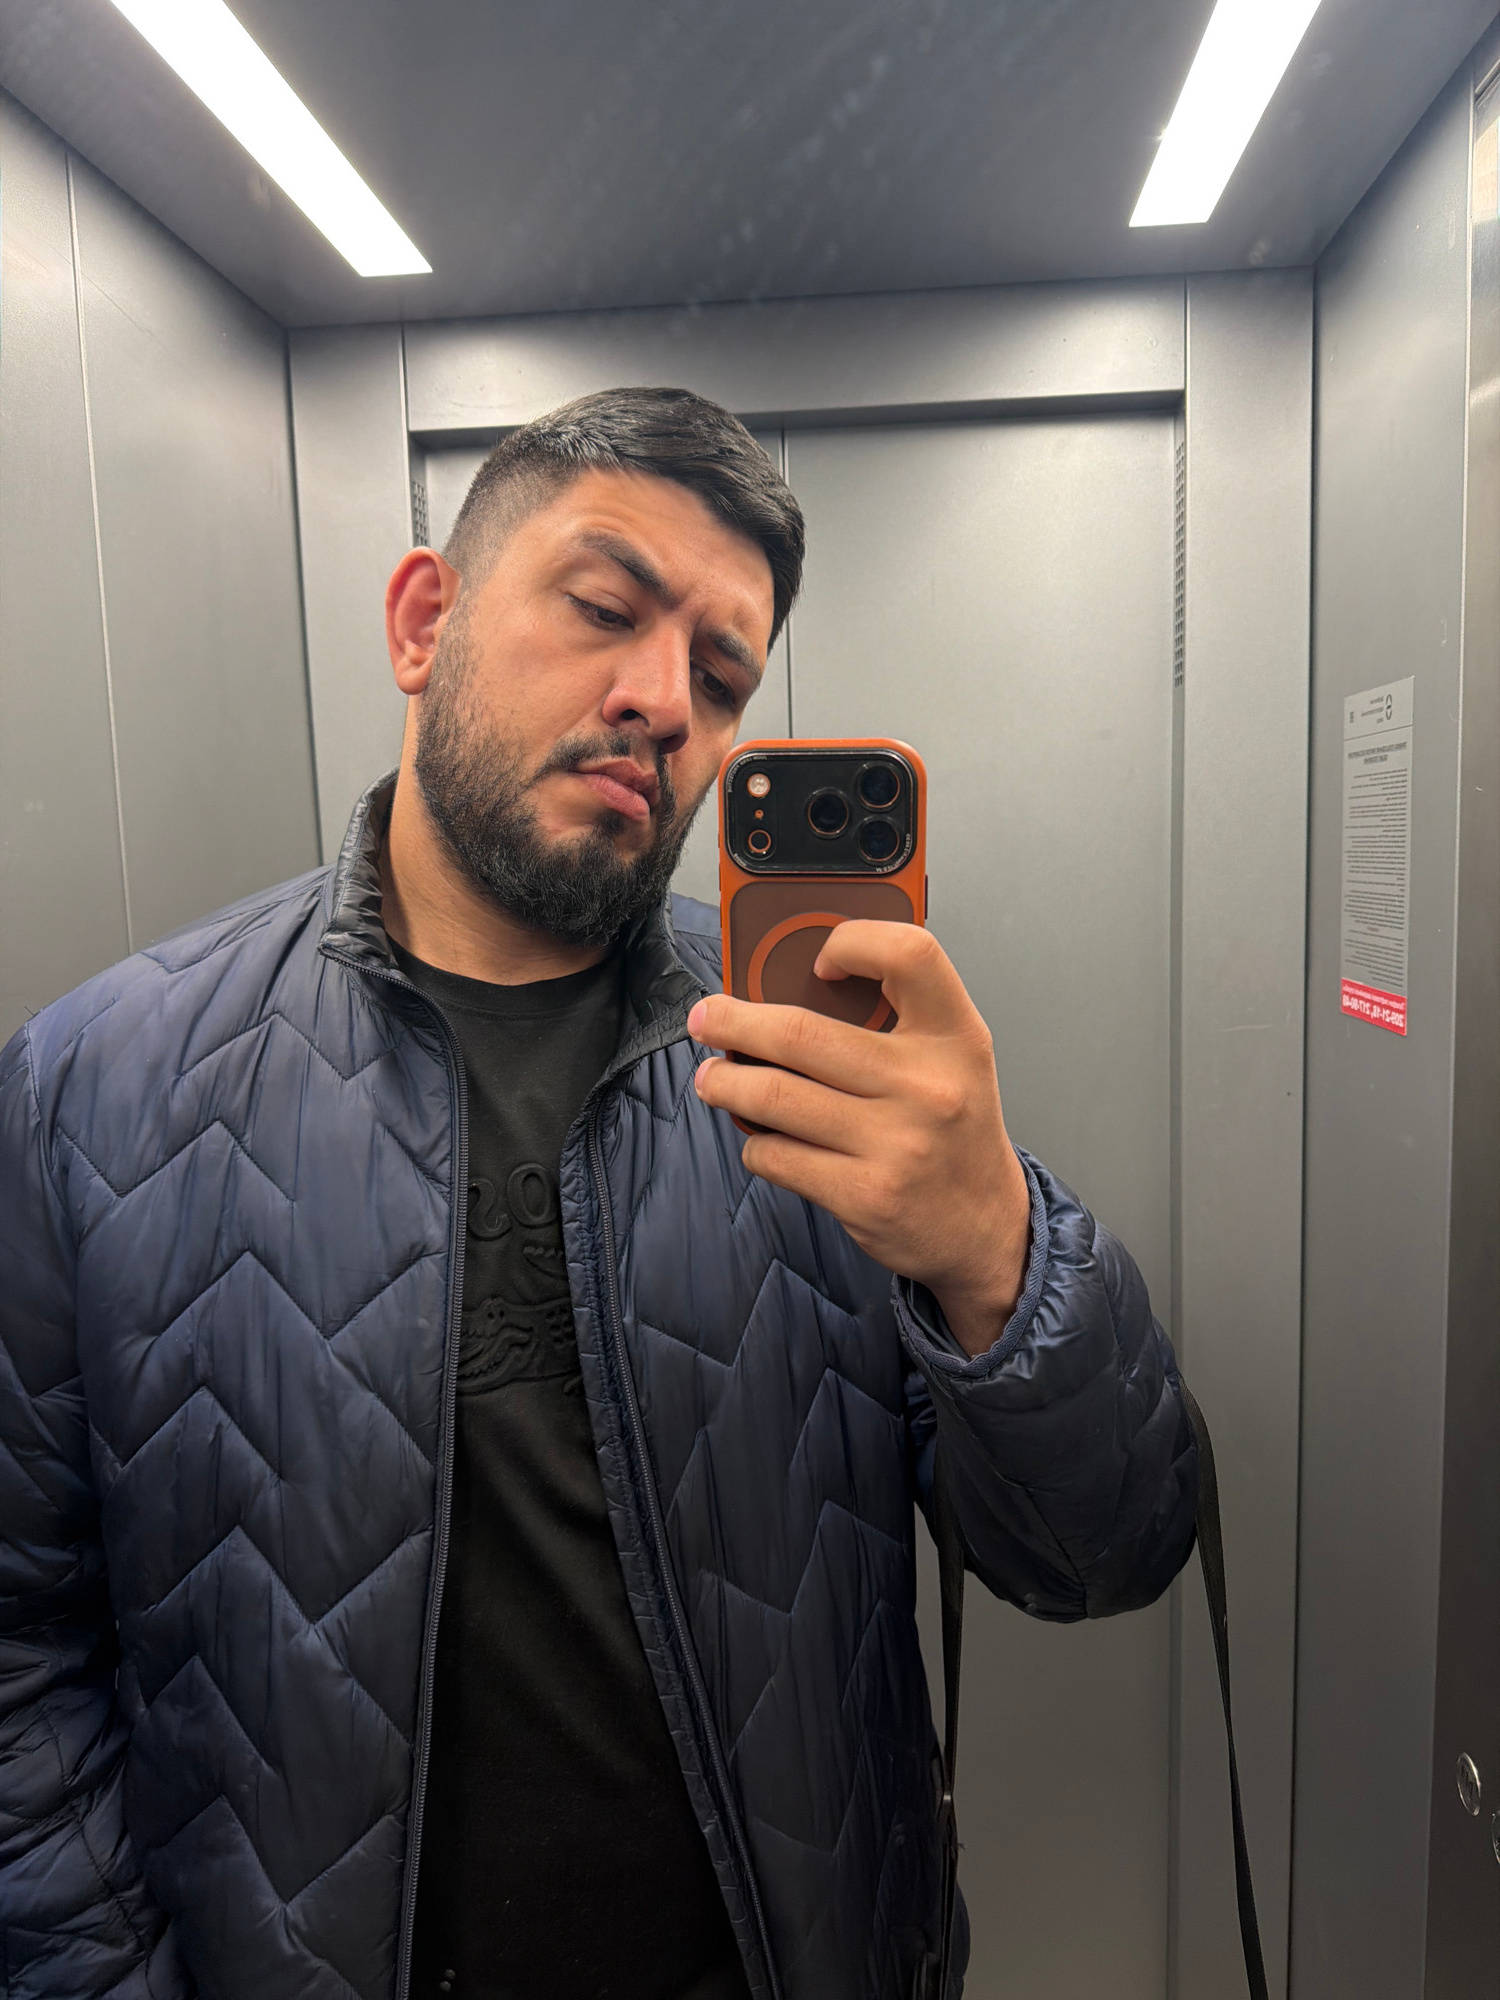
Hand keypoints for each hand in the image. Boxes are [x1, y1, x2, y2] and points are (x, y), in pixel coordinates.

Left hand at [688, 921, 1030, 1357]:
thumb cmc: (953, 1133)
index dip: (853, 941)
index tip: (816, 960)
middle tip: (706, 1020)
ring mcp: (896, 1144)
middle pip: (802, 1034)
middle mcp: (929, 1086)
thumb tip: (784, 989)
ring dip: (725, 1083)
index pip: (909, 954)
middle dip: (734, 1022)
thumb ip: (893, 1021)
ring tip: (711, 1079)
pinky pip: (777, 1155)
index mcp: (956, 1038)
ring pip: (774, 1096)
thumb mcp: (951, 1063)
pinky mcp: (864, 1196)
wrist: (986, 1229)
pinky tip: (762, 1137)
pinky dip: (755, 1142)